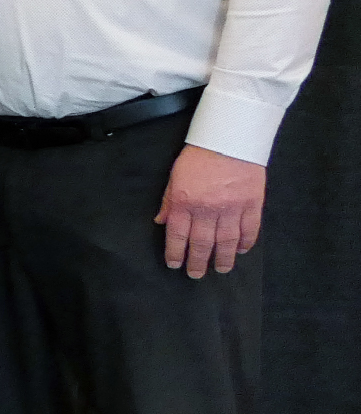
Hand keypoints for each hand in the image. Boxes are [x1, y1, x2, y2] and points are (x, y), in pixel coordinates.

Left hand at [156, 144, 266, 277]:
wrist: (230, 139)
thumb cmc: (199, 156)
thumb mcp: (175, 176)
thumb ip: (169, 201)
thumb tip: (161, 221)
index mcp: (185, 202)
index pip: (178, 235)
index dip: (176, 252)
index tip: (175, 264)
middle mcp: (208, 209)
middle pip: (202, 243)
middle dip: (198, 262)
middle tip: (196, 274)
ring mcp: (232, 208)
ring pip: (227, 242)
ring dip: (223, 258)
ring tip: (221, 269)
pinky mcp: (252, 204)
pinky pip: (249, 230)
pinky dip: (246, 243)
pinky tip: (241, 250)